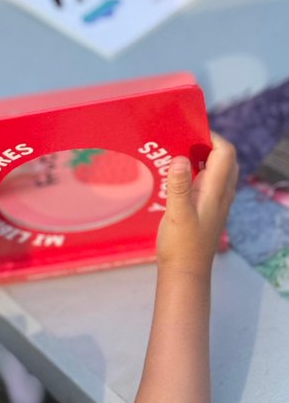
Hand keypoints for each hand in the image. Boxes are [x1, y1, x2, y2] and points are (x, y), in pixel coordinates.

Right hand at [157, 134, 237, 275]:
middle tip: (182, 139)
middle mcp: (221, 194)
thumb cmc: (182, 245)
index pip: (225, 153)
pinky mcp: (207, 208)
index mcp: (216, 191)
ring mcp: (216, 201)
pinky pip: (209, 181)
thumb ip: (179, 185)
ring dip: (202, 157)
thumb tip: (181, 157)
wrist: (186, 272)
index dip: (211, 137)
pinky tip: (178, 176)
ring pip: (218, 170)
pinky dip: (197, 171)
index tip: (189, 131)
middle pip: (225, 158)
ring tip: (178, 153)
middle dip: (207, 144)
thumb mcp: (177, 214)